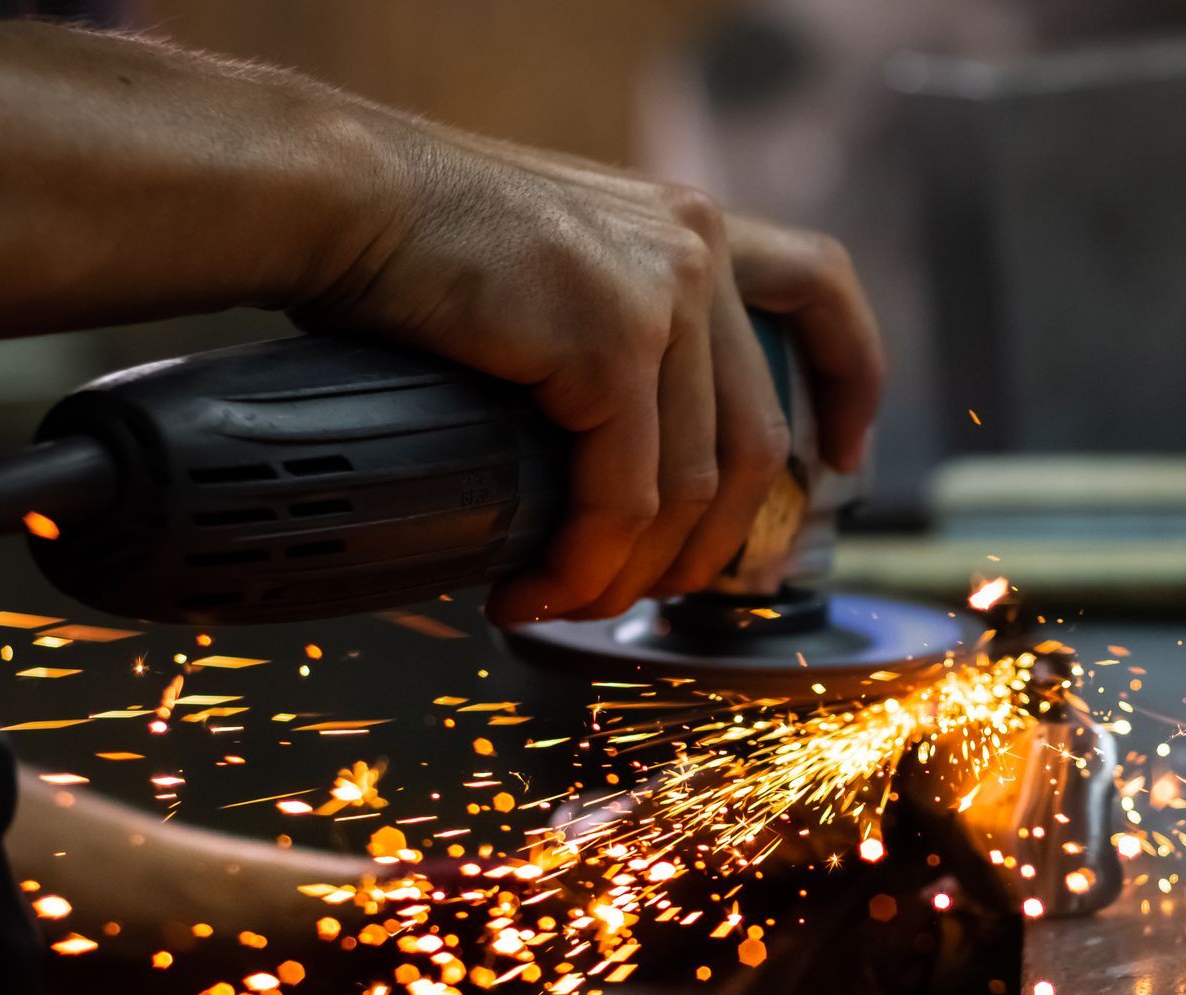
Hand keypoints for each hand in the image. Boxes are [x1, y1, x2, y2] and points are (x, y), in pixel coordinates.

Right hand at [296, 121, 883, 625]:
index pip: (819, 289)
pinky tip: (543, 589)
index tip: (845, 456)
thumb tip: (624, 459)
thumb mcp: (558, 271)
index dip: (851, 378)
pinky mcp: (609, 342)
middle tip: (650, 592)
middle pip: (757, 441)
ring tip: (574, 605)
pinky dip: (588, 562)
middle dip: (712, 544)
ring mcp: (660, 295)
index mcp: (690, 228)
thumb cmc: (417, 243)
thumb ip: (616, 334)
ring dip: (635, 573)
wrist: (334, 197)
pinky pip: (624, 496)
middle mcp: (693, 251)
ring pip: (693, 488)